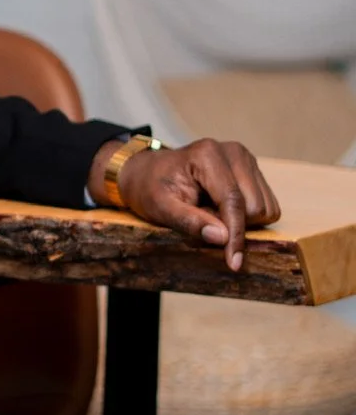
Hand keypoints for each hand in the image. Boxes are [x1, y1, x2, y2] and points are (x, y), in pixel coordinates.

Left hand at [90, 137, 280, 271]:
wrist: (148, 172)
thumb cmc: (150, 189)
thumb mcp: (160, 208)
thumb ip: (190, 222)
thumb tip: (222, 238)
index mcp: (208, 155)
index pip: (233, 201)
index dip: (236, 235)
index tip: (233, 262)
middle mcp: (233, 152)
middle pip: (255, 207)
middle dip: (234, 224)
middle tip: (203, 218)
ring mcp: (245, 158)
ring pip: (265, 208)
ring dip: (242, 221)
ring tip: (211, 211)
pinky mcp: (252, 169)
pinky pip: (267, 205)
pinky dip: (248, 216)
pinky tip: (222, 207)